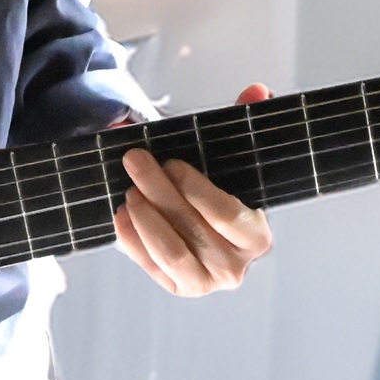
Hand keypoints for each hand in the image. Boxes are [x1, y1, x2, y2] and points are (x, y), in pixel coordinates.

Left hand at [113, 84, 276, 295]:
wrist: (200, 225)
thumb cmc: (216, 189)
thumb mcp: (231, 158)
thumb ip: (246, 121)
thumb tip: (258, 91)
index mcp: (257, 237)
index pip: (226, 214)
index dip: (195, 188)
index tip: (171, 162)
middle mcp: (236, 267)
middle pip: (193, 228)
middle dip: (159, 191)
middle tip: (135, 160)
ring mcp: (206, 283)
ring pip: (170, 251)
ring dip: (145, 217)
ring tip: (129, 189)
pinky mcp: (177, 288)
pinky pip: (150, 266)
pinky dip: (132, 240)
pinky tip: (121, 215)